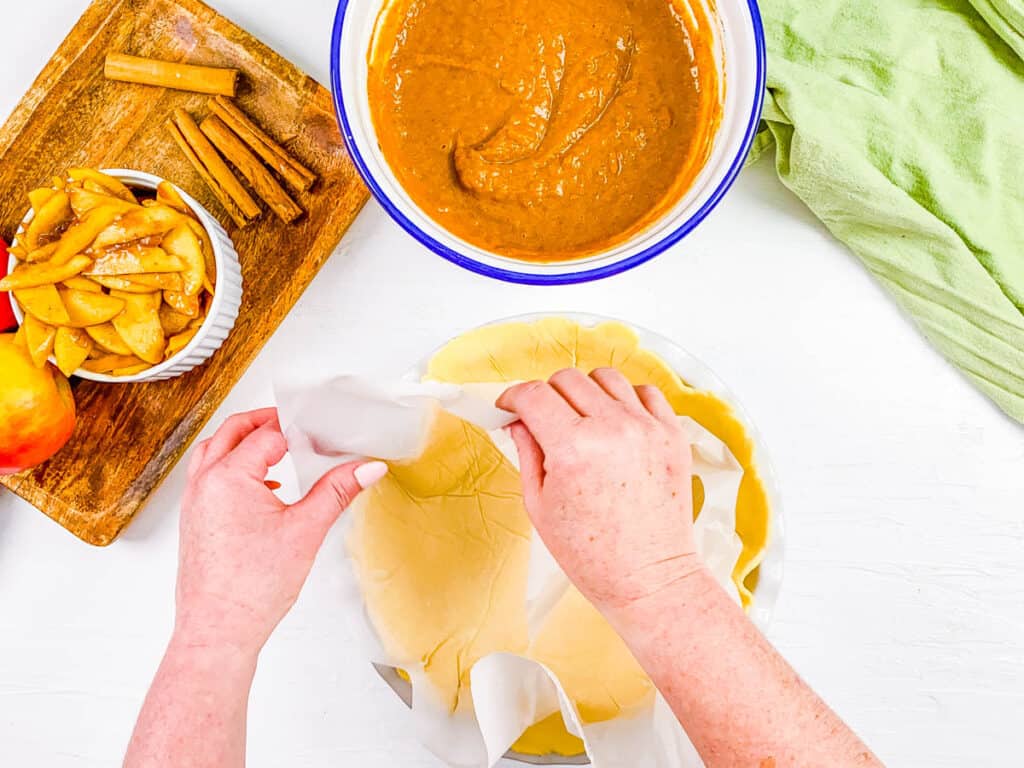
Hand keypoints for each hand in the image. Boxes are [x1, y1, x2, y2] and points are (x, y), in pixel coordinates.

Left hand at [174, 408, 387, 655]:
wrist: (218, 631)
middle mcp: (205, 483)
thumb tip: (368, 467)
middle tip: (294, 423)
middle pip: (233, 431)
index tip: (321, 434)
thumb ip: (337, 491)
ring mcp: (194, 501)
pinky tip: (262, 486)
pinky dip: (231, 466)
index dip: (297, 430)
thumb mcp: (306, 530)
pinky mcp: (194, 520)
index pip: (268, 435)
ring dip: (243, 441)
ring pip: (215, 451)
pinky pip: (208, 476)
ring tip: (275, 446)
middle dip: (265, 422)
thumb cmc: (252, 588)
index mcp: (230, 477)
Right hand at [497, 368, 701, 620]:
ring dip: (586, 393)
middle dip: (547, 395)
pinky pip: (644, 392)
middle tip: (543, 420)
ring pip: (605, 378)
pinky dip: (625, 399)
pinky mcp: (672, 435)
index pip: (534, 394)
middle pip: (567, 379)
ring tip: (581, 421)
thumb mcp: (539, 505)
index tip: (510, 407)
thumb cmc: (593, 554)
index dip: (513, 398)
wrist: (648, 578)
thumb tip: (519, 420)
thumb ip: (527, 452)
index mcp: (573, 449)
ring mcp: (647, 429)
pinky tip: (614, 424)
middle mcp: (613, 430)